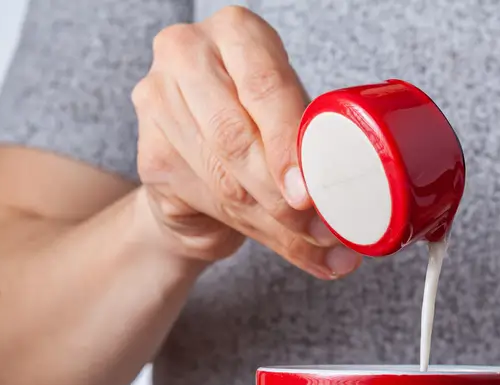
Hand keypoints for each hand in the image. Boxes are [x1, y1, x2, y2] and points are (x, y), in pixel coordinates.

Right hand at [131, 6, 360, 278]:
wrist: (205, 155)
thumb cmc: (261, 126)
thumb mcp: (293, 123)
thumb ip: (315, 159)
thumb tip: (350, 234)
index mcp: (238, 32)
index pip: (265, 87)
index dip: (288, 144)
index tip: (308, 192)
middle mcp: (188, 54)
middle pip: (236, 137)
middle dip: (281, 195)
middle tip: (317, 226)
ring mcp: (158, 101)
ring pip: (224, 179)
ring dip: (272, 219)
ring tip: (308, 237)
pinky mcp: (149, 154)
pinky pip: (207, 200)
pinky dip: (249, 228)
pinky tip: (275, 235)